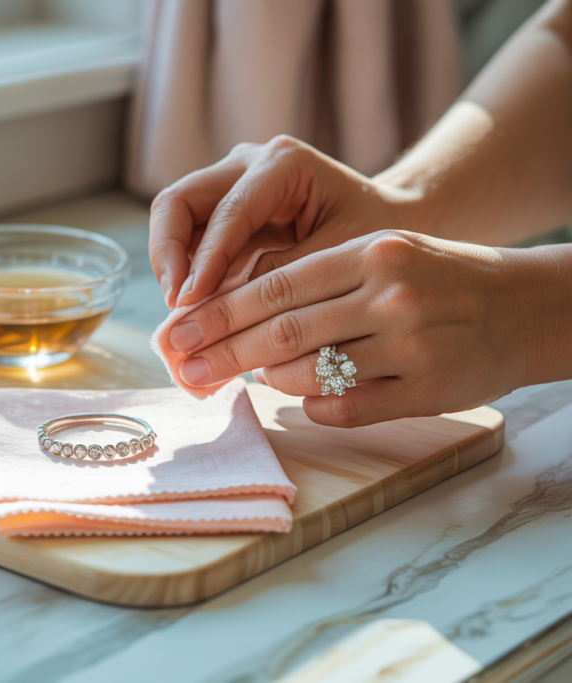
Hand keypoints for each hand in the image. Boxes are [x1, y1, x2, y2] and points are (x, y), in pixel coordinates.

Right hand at [149, 135, 413, 308]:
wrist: (390, 222)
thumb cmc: (374, 233)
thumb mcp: (337, 257)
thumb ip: (281, 276)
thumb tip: (219, 307)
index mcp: (282, 164)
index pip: (225, 212)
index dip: (203, 261)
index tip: (189, 304)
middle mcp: (246, 165)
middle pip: (177, 202)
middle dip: (167, 257)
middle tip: (175, 307)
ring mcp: (228, 186)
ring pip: (172, 220)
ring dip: (170, 269)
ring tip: (178, 316)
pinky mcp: (221, 213)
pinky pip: (187, 241)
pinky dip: (184, 276)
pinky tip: (191, 313)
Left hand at [166, 230, 564, 426]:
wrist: (528, 306)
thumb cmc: (439, 278)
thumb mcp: (384, 255)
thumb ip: (320, 282)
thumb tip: (242, 318)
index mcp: (371, 253)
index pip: (276, 285)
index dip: (220, 312)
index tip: (178, 332)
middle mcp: (388, 295)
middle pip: (282, 330)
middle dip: (222, 353)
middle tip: (182, 371)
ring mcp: (411, 345)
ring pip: (311, 373)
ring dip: (270, 381)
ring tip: (249, 379)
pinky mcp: (429, 390)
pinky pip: (348, 408)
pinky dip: (315, 407)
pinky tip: (302, 400)